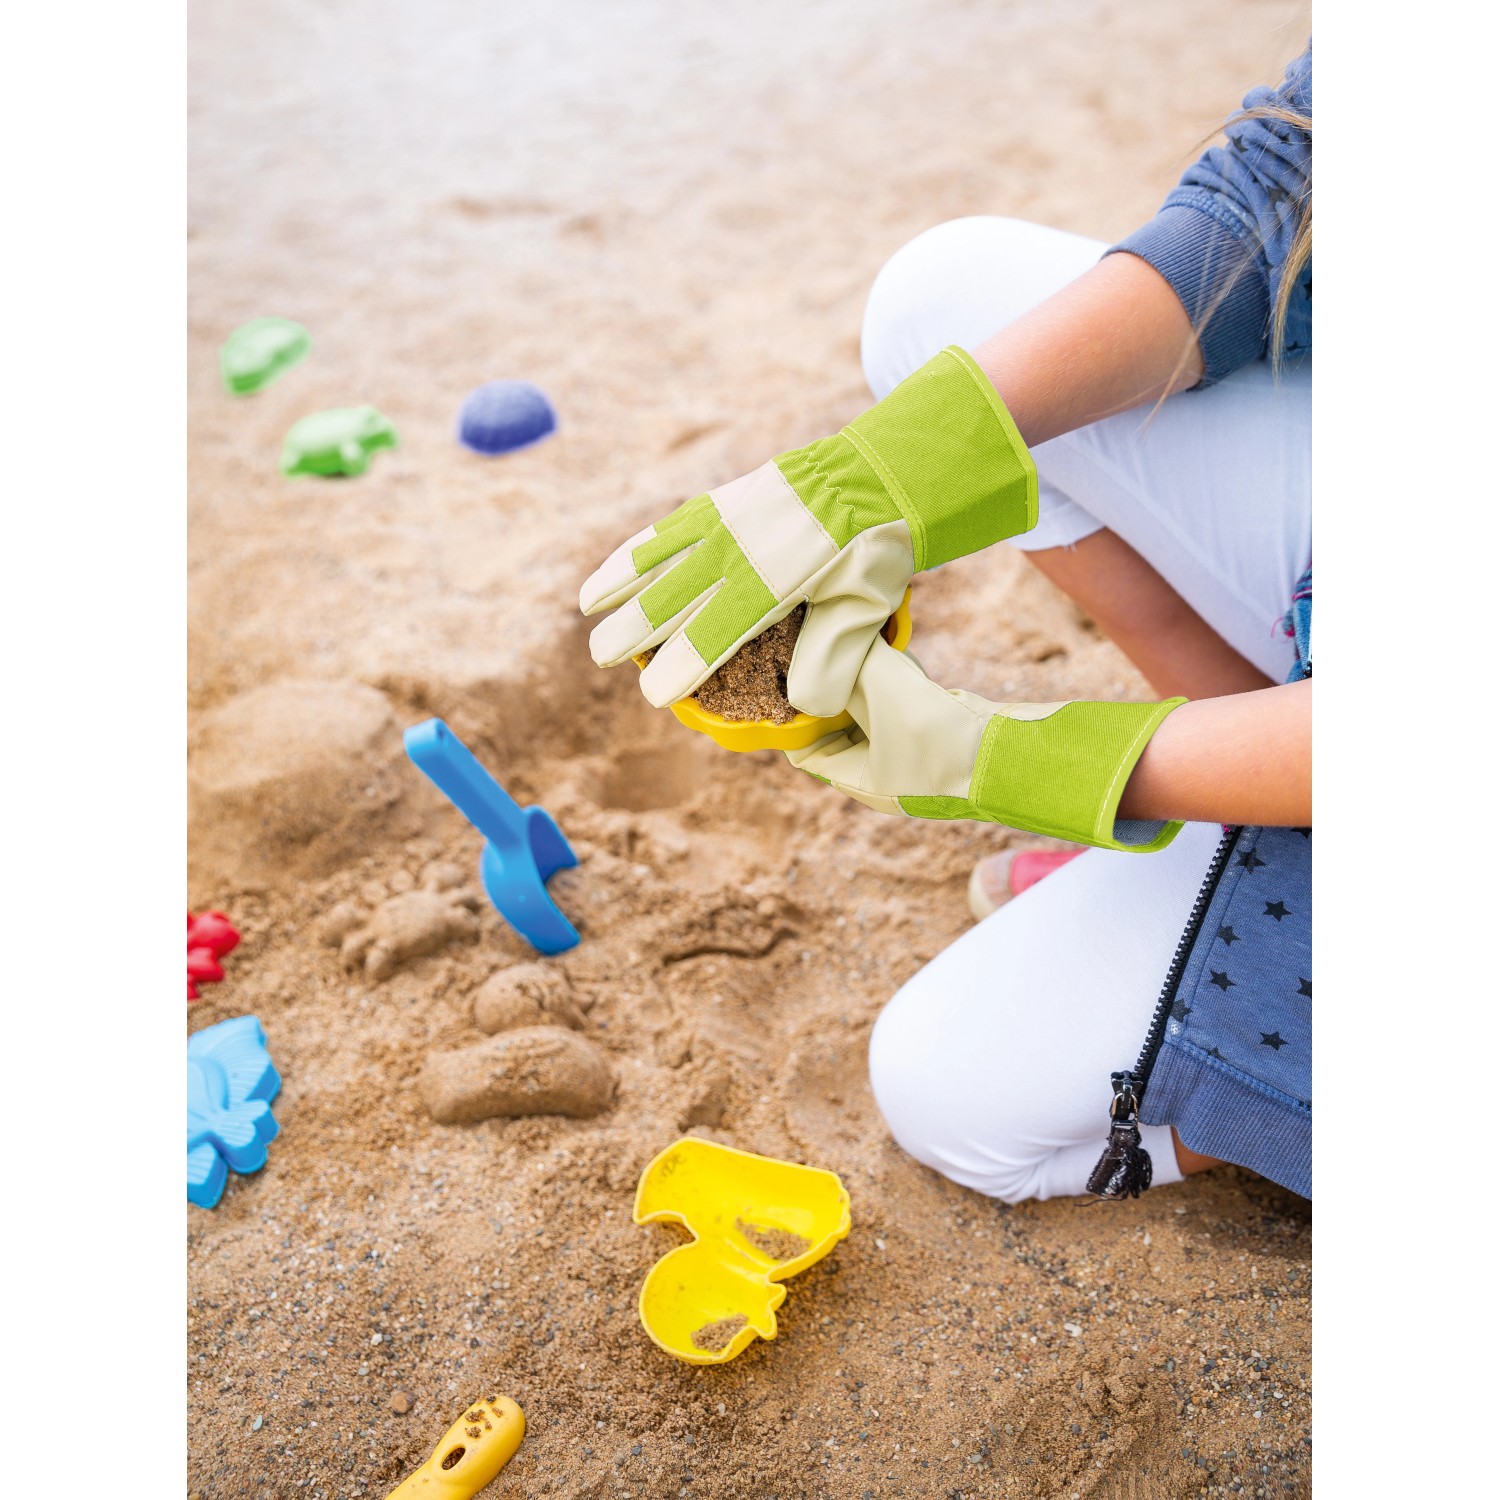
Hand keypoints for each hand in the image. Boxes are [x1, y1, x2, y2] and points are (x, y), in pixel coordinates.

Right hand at [579, 347, 1035, 715]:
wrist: (875, 473)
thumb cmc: (873, 550)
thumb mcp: (867, 606)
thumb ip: (835, 657)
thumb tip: (807, 705)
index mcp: (776, 579)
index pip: (716, 631)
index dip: (681, 665)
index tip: (653, 695)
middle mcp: (741, 547)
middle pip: (672, 594)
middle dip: (631, 628)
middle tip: (600, 656)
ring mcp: (727, 519)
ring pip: (659, 554)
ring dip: (620, 581)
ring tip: (585, 606)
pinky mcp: (724, 500)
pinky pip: (670, 526)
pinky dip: (639, 547)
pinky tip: (618, 563)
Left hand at [787, 637, 1186, 852]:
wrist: (1020, 753)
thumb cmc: (943, 739)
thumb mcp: (884, 692)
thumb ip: (854, 664)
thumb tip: (836, 636)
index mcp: (861, 781)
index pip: (807, 754)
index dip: (791, 719)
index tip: (780, 678)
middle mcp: (886, 774)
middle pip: (840, 730)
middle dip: (828, 691)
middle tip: (811, 649)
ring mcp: (920, 755)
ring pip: (876, 712)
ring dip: (864, 678)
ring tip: (847, 640)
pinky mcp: (948, 733)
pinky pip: (909, 702)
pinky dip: (896, 677)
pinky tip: (893, 647)